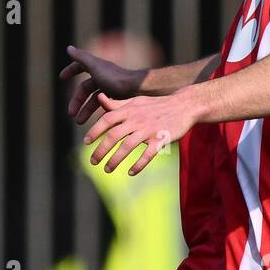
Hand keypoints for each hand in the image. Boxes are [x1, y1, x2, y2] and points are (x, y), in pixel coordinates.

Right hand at [60, 44, 145, 123]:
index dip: (70, 71)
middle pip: (85, 90)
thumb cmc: (116, 78)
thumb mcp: (95, 66)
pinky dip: (99, 115)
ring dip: (86, 111)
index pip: (80, 67)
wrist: (138, 90)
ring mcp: (111, 89)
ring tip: (79, 123)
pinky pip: (106, 108)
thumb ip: (82, 57)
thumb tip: (68, 48)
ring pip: (94, 101)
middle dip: (77, 102)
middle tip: (71, 114)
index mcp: (97, 69)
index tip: (62, 78)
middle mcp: (103, 78)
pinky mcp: (119, 100)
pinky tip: (95, 124)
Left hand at [82, 90, 198, 175]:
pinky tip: (131, 172)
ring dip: (115, 159)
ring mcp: (149, 129)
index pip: (107, 119)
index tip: (86, 142)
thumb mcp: (136, 101)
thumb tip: (99, 98)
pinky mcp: (161, 138)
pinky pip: (148, 154)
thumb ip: (117, 103)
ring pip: (128, 146)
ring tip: (107, 169)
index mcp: (129, 109)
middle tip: (92, 162)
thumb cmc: (157, 105)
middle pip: (114, 135)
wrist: (184, 105)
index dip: (95, 131)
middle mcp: (137, 119)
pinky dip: (138, 164)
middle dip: (101, 150)